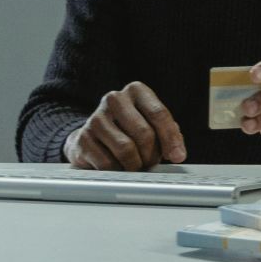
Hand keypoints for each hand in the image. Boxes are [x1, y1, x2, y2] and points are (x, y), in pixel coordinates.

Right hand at [64, 81, 185, 169]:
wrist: (93, 135)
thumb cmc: (130, 129)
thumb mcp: (152, 124)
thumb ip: (170, 133)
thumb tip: (177, 153)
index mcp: (136, 90)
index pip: (159, 114)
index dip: (171, 138)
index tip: (178, 157)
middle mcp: (114, 99)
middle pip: (144, 133)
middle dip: (152, 154)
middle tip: (152, 163)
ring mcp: (96, 117)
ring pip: (126, 149)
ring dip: (136, 165)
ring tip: (137, 166)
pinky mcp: (83, 138)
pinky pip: (107, 163)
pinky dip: (118, 171)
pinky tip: (119, 167)